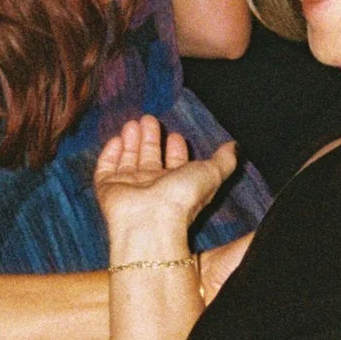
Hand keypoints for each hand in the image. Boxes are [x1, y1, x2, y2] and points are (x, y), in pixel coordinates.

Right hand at [93, 117, 236, 256]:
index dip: (176, 148)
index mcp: (177, 185)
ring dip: (131, 141)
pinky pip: (106, 169)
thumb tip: (234, 146)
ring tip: (132, 123)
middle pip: (151, 157)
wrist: (151, 220)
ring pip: (129, 160)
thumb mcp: (212, 173)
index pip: (176, 163)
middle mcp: (153, 186)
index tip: (176, 134)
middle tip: (149, 119)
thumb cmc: (183, 198)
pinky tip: (116, 139)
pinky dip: (110, 154)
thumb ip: (224, 159)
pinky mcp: (108, 189)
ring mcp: (129, 188)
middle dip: (150, 138)